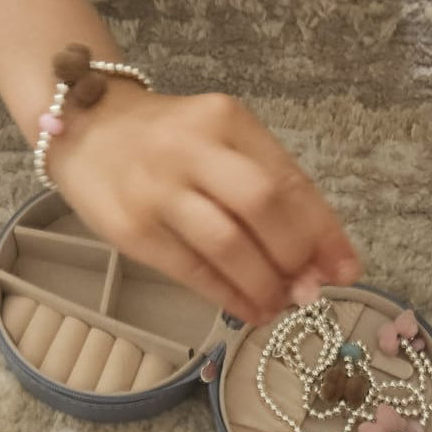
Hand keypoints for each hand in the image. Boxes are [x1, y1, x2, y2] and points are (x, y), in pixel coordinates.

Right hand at [48, 84, 360, 324]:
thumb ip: (267, 191)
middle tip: (307, 290)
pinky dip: (228, 296)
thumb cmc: (167, 143)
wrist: (85, 127)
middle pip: (262, 207)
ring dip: (263, 284)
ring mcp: (158, 189)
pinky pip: (191, 270)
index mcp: (228, 121)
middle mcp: (193, 149)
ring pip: (227, 244)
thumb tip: (317, 264)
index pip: (288, 180)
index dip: (324, 232)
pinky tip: (249, 311)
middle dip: (295, 257)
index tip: (347, 270)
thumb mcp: (221, 143)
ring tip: (279, 306)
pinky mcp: (131, 229)